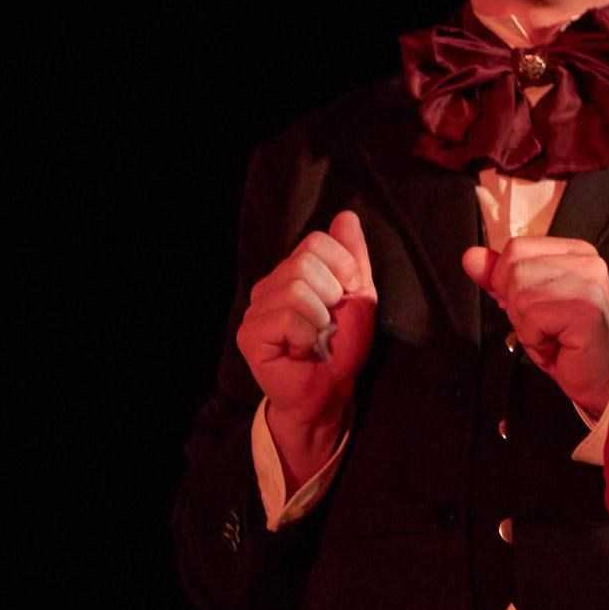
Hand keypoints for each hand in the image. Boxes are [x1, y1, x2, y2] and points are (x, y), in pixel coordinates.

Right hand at [236, 211, 377, 449]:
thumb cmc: (343, 348)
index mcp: (294, 272)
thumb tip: (346, 216)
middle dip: (331, 296)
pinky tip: (300, 351)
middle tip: (328, 323)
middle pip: (303, 262)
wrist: (330, 393)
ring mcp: (255, 309)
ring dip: (319, 319)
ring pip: (294, 288)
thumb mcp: (359, 296)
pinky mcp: (249, 334)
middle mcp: (269, 285)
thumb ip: (353, 257)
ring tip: (314, 338)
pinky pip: (286, 317)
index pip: (316, 241)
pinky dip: (305, 336)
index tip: (346, 299)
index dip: (343, 268)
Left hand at [462, 236, 608, 414]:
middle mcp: (587, 261)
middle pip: (515, 267)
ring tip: (552, 334)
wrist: (600, 379)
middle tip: (545, 326)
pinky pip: (533, 316)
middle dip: (516, 305)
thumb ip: (499, 277)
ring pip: (521, 292)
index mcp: (575, 252)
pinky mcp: (587, 308)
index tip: (534, 308)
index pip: (516, 248)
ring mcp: (590, 282)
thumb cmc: (566, 343)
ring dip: (527, 324)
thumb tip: (471, 256)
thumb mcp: (525, 305)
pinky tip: (558, 343)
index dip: (508, 283)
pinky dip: (536, 338)